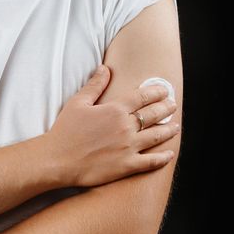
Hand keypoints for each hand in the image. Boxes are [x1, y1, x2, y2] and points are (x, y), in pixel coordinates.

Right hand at [41, 65, 179, 186]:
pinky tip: (170, 154)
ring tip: (176, 126)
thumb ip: (95, 85)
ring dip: (169, 130)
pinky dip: (163, 158)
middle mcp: (126, 127)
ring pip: (156, 136)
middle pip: (153, 114)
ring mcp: (128, 147)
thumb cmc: (65, 131)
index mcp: (115, 110)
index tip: (165, 90)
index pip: (142, 97)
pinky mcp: (127, 165)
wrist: (56, 160)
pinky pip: (151, 162)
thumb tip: (105, 68)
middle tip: (173, 105)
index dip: (156, 92)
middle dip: (166, 108)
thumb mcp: (78, 103)